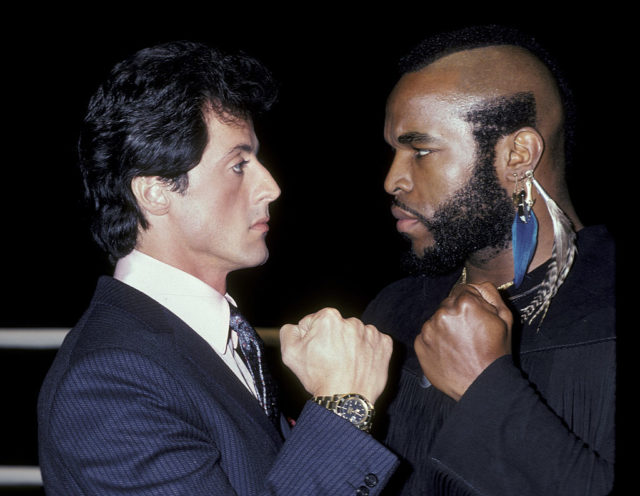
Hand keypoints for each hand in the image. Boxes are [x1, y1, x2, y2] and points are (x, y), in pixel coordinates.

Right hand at [280, 307, 391, 402]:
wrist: (346, 401)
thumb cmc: (318, 377)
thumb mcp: (290, 353)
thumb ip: (288, 331)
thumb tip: (296, 327)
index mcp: (329, 317)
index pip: (315, 322)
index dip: (311, 339)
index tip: (316, 353)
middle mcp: (352, 320)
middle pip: (337, 328)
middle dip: (333, 340)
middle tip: (330, 361)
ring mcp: (370, 333)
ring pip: (356, 335)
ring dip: (351, 345)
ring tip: (345, 365)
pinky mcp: (384, 345)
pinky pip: (373, 343)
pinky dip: (368, 352)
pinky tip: (359, 364)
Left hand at [414, 282, 512, 400]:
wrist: (483, 385)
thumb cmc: (495, 353)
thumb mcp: (505, 318)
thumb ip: (490, 294)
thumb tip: (477, 285)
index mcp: (465, 303)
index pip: (463, 290)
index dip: (471, 303)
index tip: (475, 317)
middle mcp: (443, 312)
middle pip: (448, 305)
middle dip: (457, 315)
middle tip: (468, 334)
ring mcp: (428, 328)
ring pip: (436, 320)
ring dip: (445, 328)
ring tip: (459, 346)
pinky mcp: (420, 343)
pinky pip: (426, 336)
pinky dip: (435, 341)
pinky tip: (448, 353)